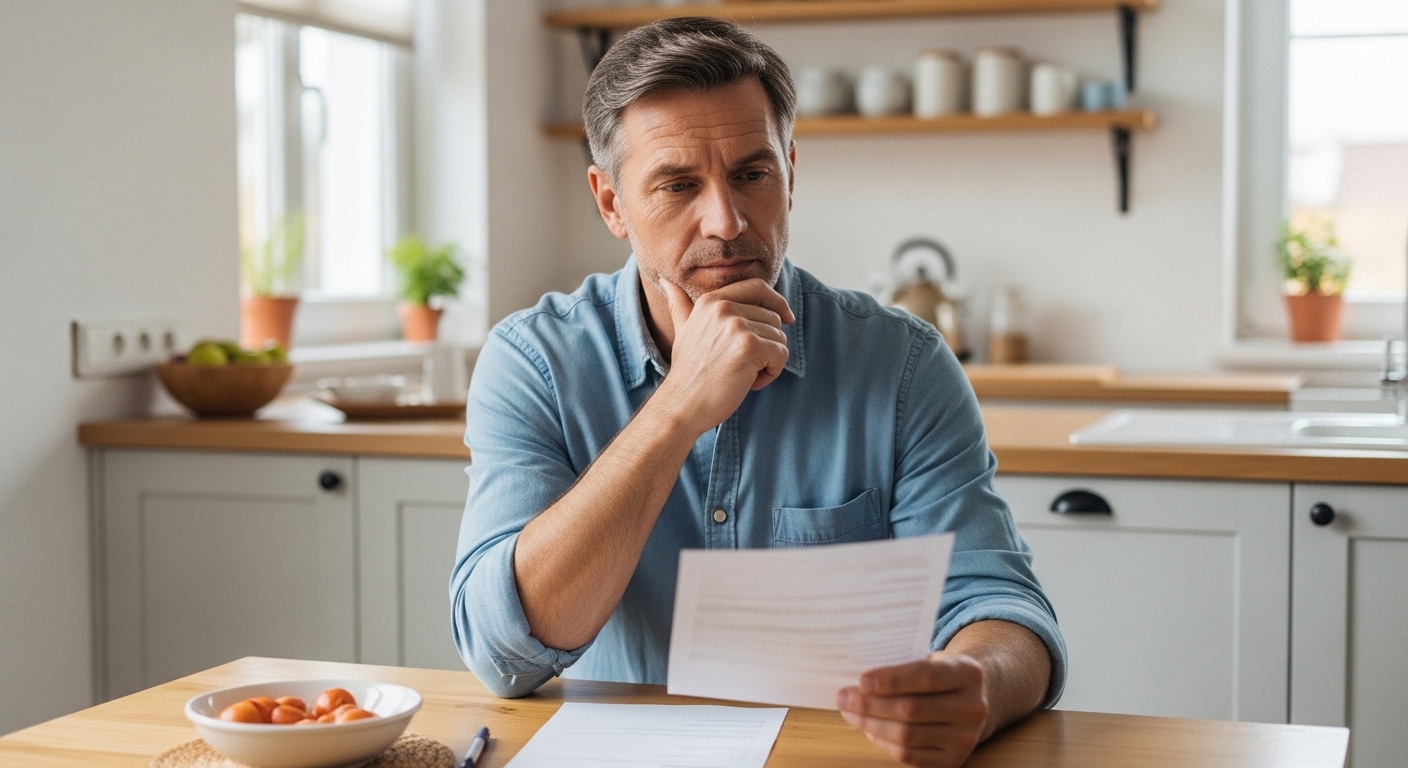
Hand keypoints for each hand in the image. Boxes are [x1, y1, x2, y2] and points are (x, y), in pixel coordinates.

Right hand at [653, 277, 793, 434]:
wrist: (682, 405)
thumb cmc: (687, 373)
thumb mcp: (683, 331)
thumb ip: (681, 305)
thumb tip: (666, 281)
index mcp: (711, 301)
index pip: (757, 287)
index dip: (777, 301)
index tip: (787, 318)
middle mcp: (724, 308)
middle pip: (773, 317)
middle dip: (768, 344)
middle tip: (744, 365)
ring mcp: (737, 326)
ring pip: (780, 338)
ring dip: (769, 362)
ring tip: (743, 375)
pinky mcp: (750, 347)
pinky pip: (781, 355)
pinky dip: (772, 373)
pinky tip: (749, 383)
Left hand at [838, 651, 990, 766]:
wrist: (975, 700)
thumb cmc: (942, 675)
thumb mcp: (934, 659)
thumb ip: (905, 666)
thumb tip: (859, 682)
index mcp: (968, 673)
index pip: (926, 677)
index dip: (891, 680)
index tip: (861, 681)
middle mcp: (972, 707)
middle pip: (911, 709)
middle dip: (870, 704)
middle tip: (843, 697)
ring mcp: (965, 737)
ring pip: (907, 735)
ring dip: (871, 725)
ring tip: (850, 713)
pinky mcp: (954, 759)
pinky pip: (910, 755)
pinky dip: (884, 743)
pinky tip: (870, 731)